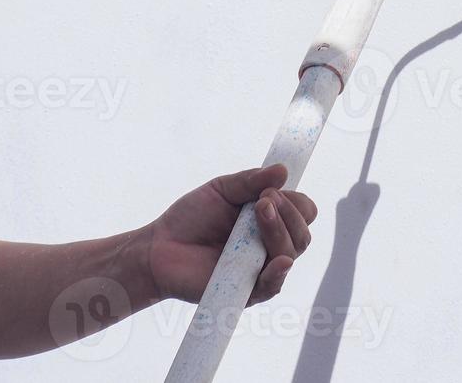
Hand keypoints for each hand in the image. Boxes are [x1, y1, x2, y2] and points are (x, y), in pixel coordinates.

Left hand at [140, 164, 317, 305]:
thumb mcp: (221, 190)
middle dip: (288, 214)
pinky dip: (278, 272)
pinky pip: (273, 285)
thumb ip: (251, 180)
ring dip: (280, 232)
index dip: (295, 202)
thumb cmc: (191, 218)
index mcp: (269, 219)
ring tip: (258, 213)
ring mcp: (261, 268)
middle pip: (302, 234)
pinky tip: (279, 260)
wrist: (159, 247)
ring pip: (290, 254)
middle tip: (262, 202)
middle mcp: (270, 245)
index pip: (303, 212)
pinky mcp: (247, 291)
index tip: (271, 192)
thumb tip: (282, 171)